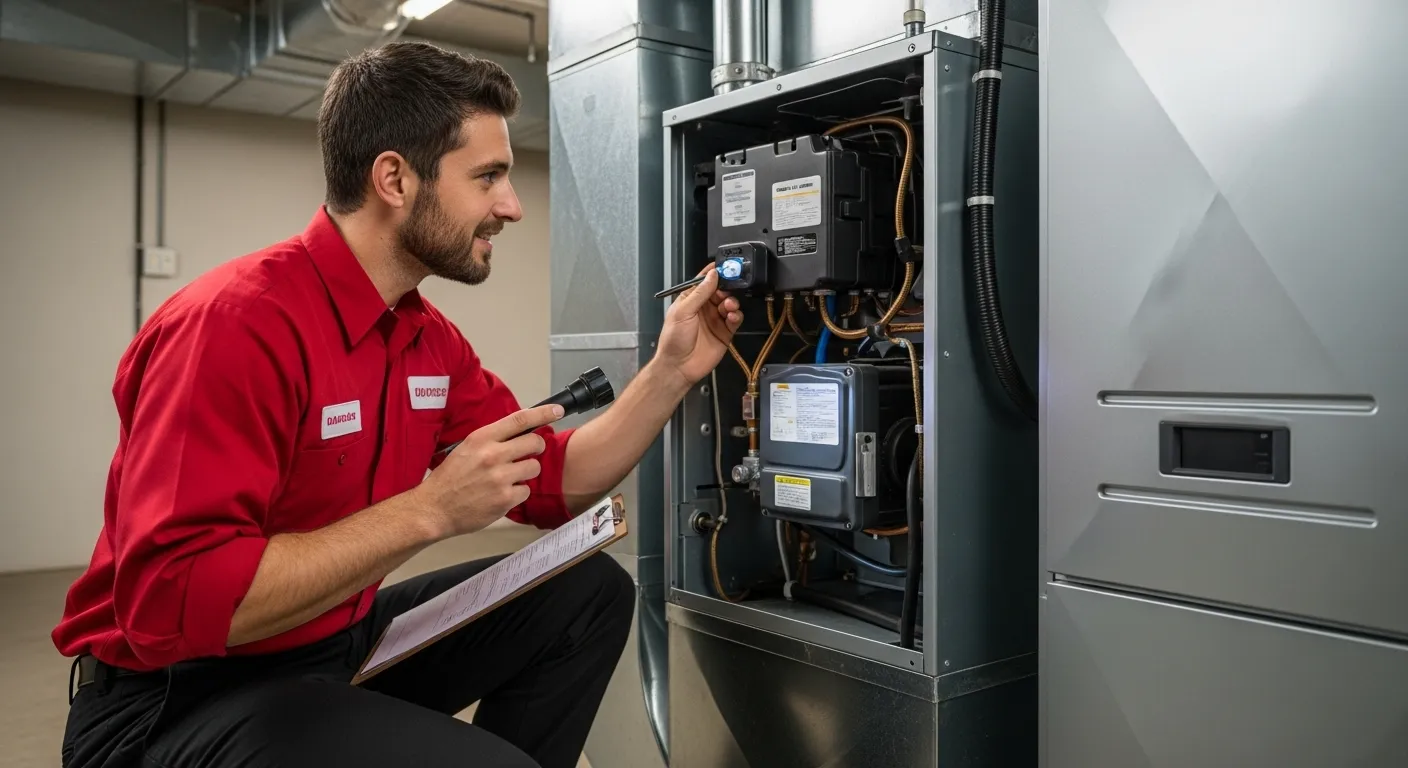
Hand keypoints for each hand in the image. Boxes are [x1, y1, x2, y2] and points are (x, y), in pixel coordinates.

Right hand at [413, 404, 564, 537]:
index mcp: (481, 439)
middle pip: (534, 442)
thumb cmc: (449, 479)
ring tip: (508, 478)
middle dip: (536, 447)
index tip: (557, 410)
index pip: (520, 420)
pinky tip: (501, 494)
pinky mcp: (505, 499)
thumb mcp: (466, 449)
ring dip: (526, 472)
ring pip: (533, 467)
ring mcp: (500, 478)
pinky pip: (526, 490)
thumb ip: (492, 440)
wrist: (434, 509)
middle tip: (530, 452)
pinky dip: (518, 493)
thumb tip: (519, 433)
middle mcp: (492, 455)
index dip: (543, 413)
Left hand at [656, 266, 742, 386]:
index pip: (705, 281)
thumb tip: (711, 276)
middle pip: (721, 290)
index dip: (715, 273)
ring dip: (732, 302)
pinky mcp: (725, 332)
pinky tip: (732, 316)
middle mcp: (704, 308)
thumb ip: (699, 293)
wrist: (679, 366)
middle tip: (729, 288)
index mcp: (691, 299)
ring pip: (730, 303)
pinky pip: (735, 319)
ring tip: (728, 306)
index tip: (725, 267)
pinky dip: (736, 315)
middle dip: (727, 288)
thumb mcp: (683, 311)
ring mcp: (715, 319)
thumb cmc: (673, 340)